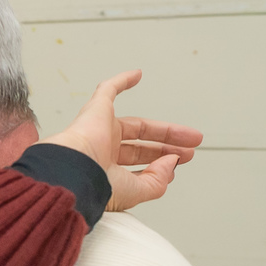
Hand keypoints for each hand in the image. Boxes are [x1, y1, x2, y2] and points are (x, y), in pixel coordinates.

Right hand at [40, 70, 202, 210]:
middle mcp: (101, 152)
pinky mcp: (96, 110)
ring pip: (136, 126)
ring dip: (164, 130)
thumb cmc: (94, 185)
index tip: (179, 163)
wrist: (73, 171)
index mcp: (106, 172)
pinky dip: (121, 81)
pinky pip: (107, 89)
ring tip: (190, 134)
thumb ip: (157, 180)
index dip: (160, 165)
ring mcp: (99, 130)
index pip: (137, 167)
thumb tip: (172, 161)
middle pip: (141, 147)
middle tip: (191, 148)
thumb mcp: (135, 191)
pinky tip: (138, 75)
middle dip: (168, 148)